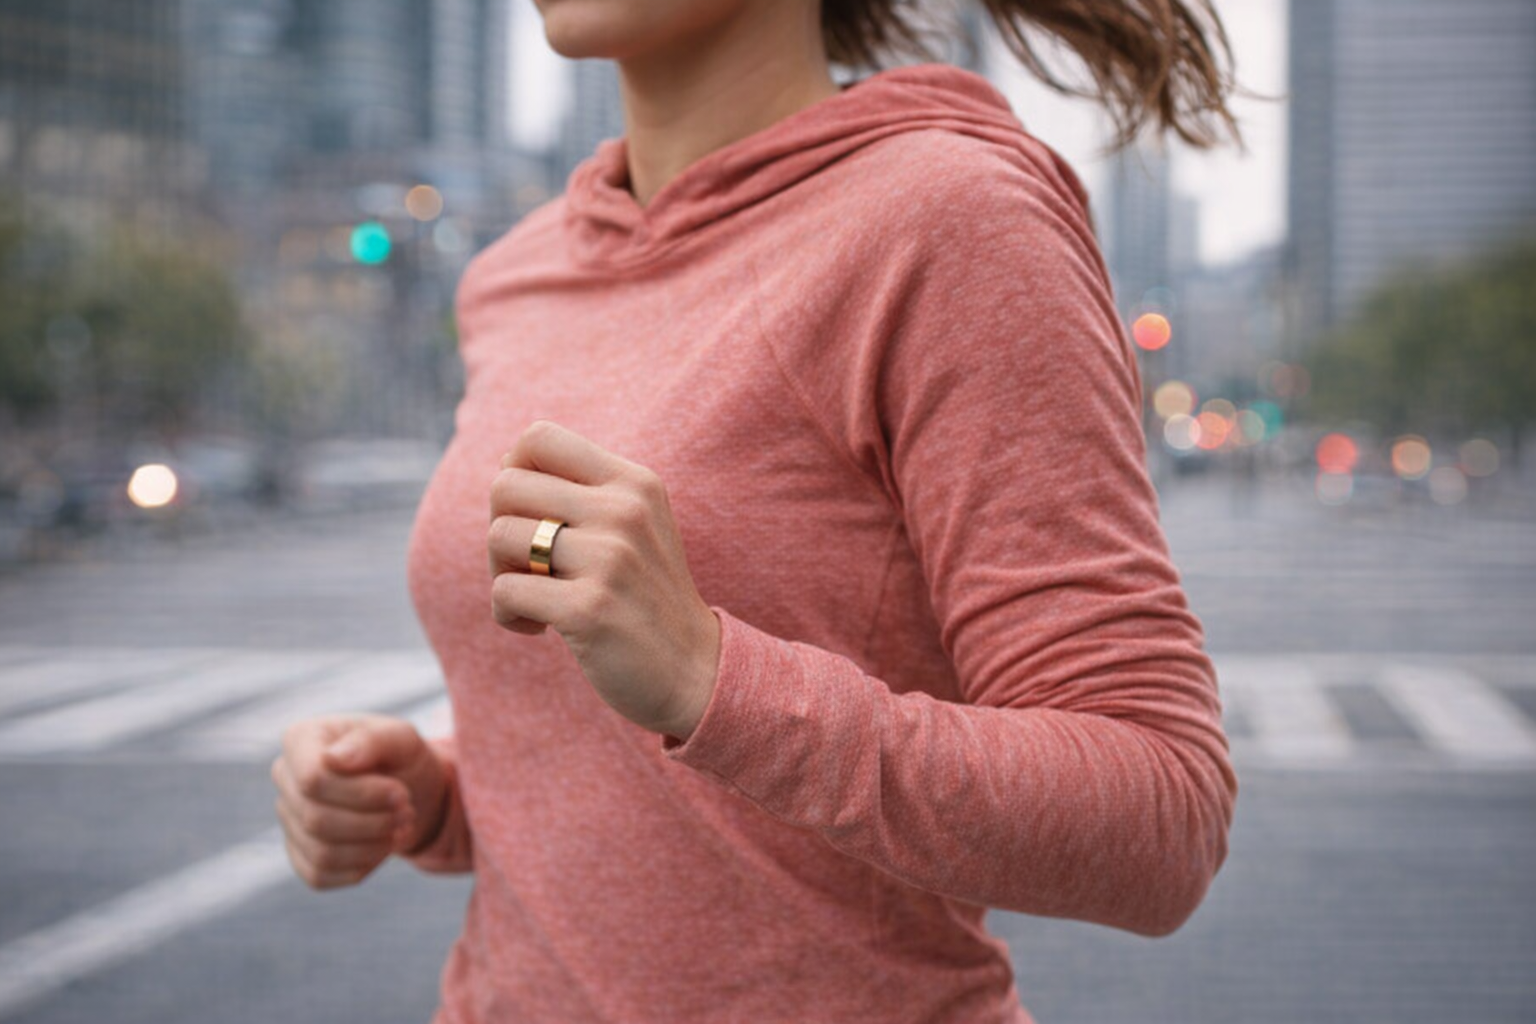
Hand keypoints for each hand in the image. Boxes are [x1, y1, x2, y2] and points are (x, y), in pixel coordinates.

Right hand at [270, 714, 449, 889]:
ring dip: (371, 847)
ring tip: (401, 827)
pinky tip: (384, 846)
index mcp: (301, 739)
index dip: (362, 794)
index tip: (401, 793)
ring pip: (320, 852)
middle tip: (407, 812)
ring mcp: (288, 818)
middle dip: (373, 822)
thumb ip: (371, 740)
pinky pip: (320, 875)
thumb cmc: (399, 756)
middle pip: (316, 818)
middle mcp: (285, 778)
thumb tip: (332, 759)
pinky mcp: (299, 854)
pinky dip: (361, 866)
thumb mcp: (400, 738)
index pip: (313, 779)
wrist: (406, 789)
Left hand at [487, 419, 721, 739]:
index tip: (533, 517)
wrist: (696, 670)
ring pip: (499, 536)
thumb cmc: (647, 596)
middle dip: (501, 529)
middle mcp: (624, 511)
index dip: (514, 474)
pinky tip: (537, 628)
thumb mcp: (634, 526)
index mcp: (633, 483)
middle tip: (528, 566)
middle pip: (505, 485)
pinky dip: (507, 614)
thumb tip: (506, 465)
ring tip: (534, 598)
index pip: (538, 438)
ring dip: (500, 574)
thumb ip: (582, 491)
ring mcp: (609, 559)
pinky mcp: (588, 609)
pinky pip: (504, 591)